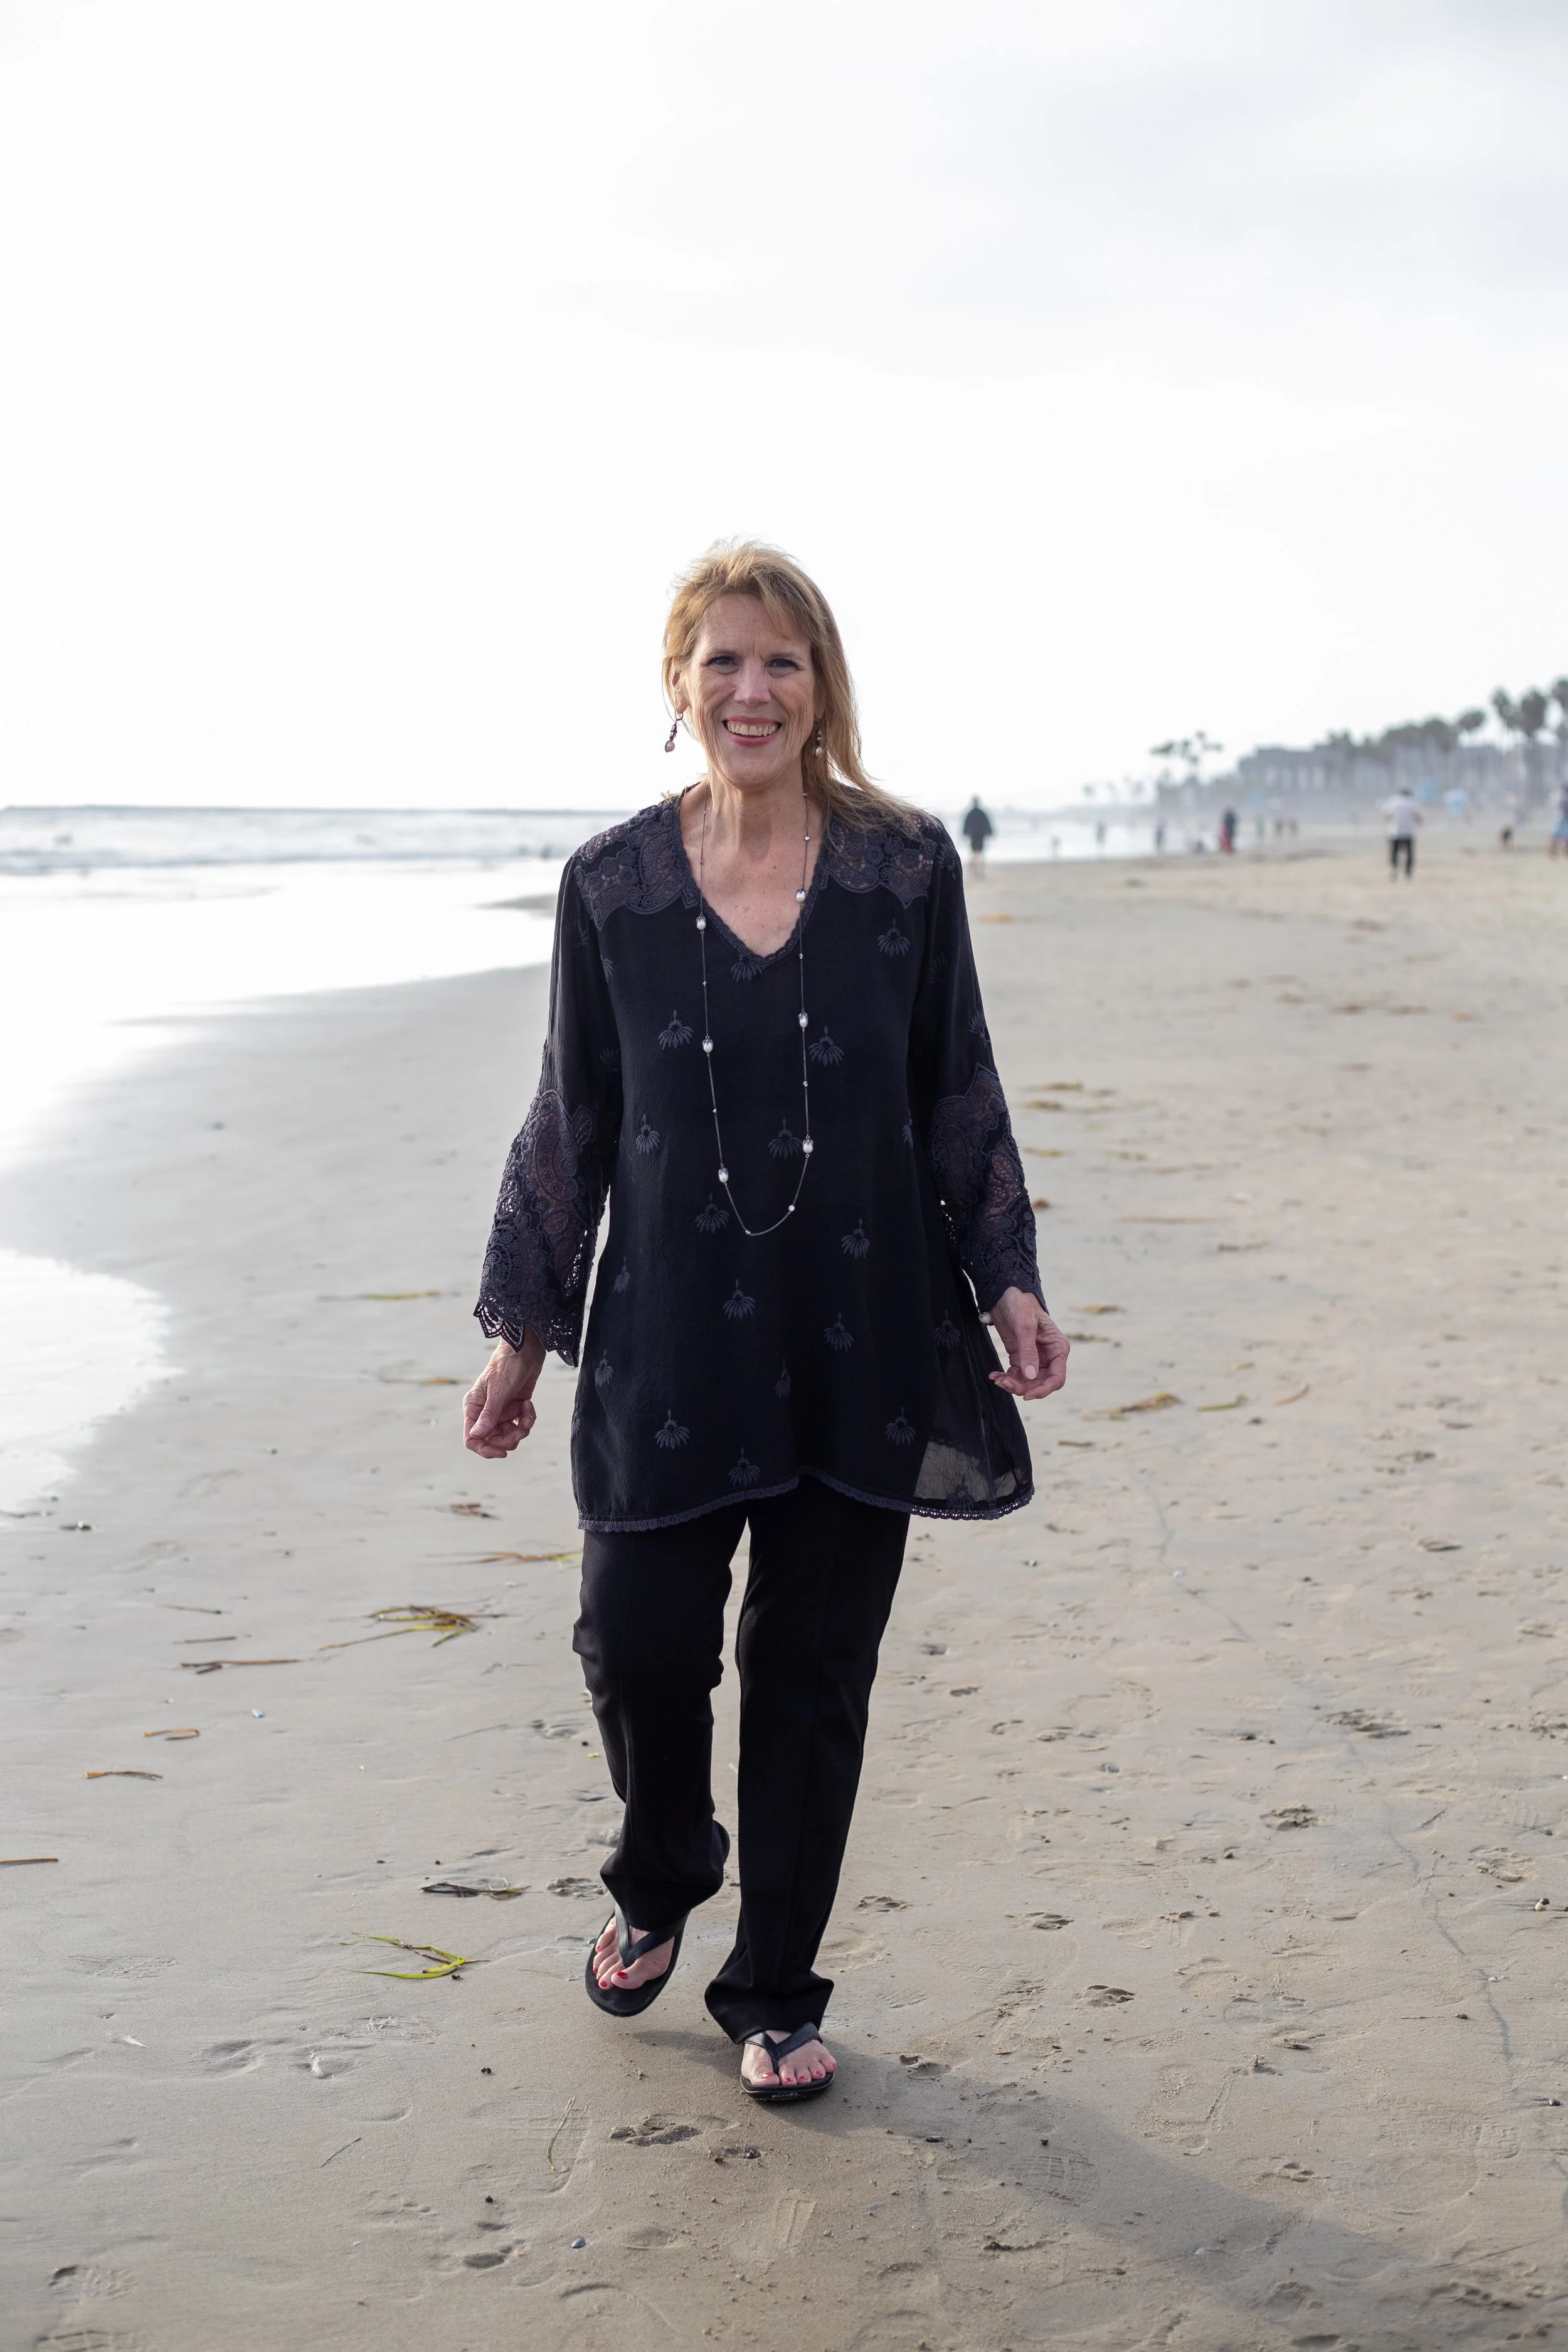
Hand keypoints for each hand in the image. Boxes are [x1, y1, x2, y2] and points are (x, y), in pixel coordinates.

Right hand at [463, 1333, 545, 1457]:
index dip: (485, 1449)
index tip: (502, 1452)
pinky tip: (528, 1405)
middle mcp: (485, 1411)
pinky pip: (520, 1425)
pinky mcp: (515, 1408)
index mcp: (474, 1407)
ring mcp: (501, 1410)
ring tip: (527, 1412)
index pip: (472, 1439)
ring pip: (509, 1435)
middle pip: (493, 1440)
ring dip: (522, 1428)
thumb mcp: (498, 1392)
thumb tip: (476, 1435)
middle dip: (510, 1438)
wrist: (526, 1349)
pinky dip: (527, 1419)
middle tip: (522, 1428)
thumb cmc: (508, 1366)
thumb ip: (488, 1415)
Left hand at [988, 1288, 1068, 1400]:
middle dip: (1023, 1387)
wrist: (1004, 1292)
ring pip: (1027, 1382)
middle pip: (1040, 1383)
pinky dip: (1005, 1378)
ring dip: (1012, 1384)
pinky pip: (1015, 1375)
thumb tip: (1031, 1376)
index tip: (1027, 1395)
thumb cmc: (1020, 1303)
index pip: (1057, 1378)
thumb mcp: (1024, 1326)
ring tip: (997, 1379)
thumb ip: (1028, 1351)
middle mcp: (1049, 1355)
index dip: (1044, 1390)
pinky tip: (994, 1375)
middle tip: (1004, 1384)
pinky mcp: (1019, 1357)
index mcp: (1058, 1348)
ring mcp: (1034, 1357)